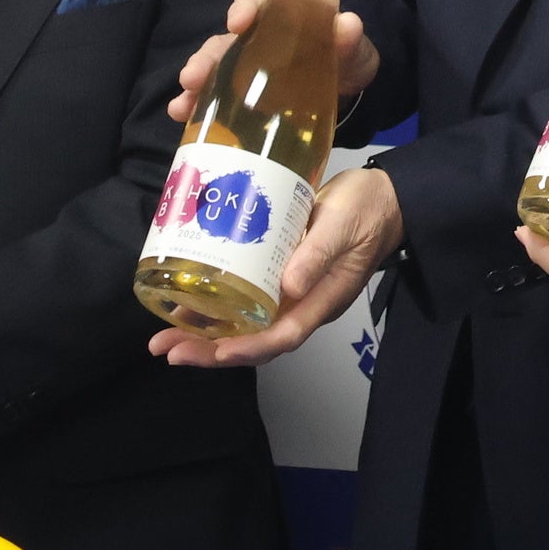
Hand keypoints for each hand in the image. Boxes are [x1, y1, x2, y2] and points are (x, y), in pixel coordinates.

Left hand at [152, 165, 399, 366]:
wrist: (383, 198)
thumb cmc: (366, 210)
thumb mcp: (341, 226)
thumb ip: (317, 254)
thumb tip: (289, 287)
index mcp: (321, 301)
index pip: (282, 337)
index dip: (247, 348)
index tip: (215, 352)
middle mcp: (302, 305)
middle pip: (254, 340)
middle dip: (209, 350)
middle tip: (167, 350)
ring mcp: (290, 293)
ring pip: (244, 324)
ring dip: (205, 332)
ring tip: (165, 336)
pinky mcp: (279, 275)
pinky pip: (244, 300)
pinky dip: (214, 306)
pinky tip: (186, 302)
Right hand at [167, 0, 377, 122]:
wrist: (348, 95)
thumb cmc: (345, 59)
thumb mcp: (353, 48)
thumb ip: (349, 38)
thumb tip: (347, 24)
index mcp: (279, 17)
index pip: (256, 3)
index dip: (243, 9)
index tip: (237, 22)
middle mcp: (254, 40)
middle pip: (223, 42)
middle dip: (206, 58)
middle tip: (192, 76)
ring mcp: (244, 70)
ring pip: (213, 72)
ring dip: (195, 85)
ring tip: (182, 105)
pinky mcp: (241, 98)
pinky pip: (214, 99)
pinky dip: (196, 108)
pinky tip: (181, 117)